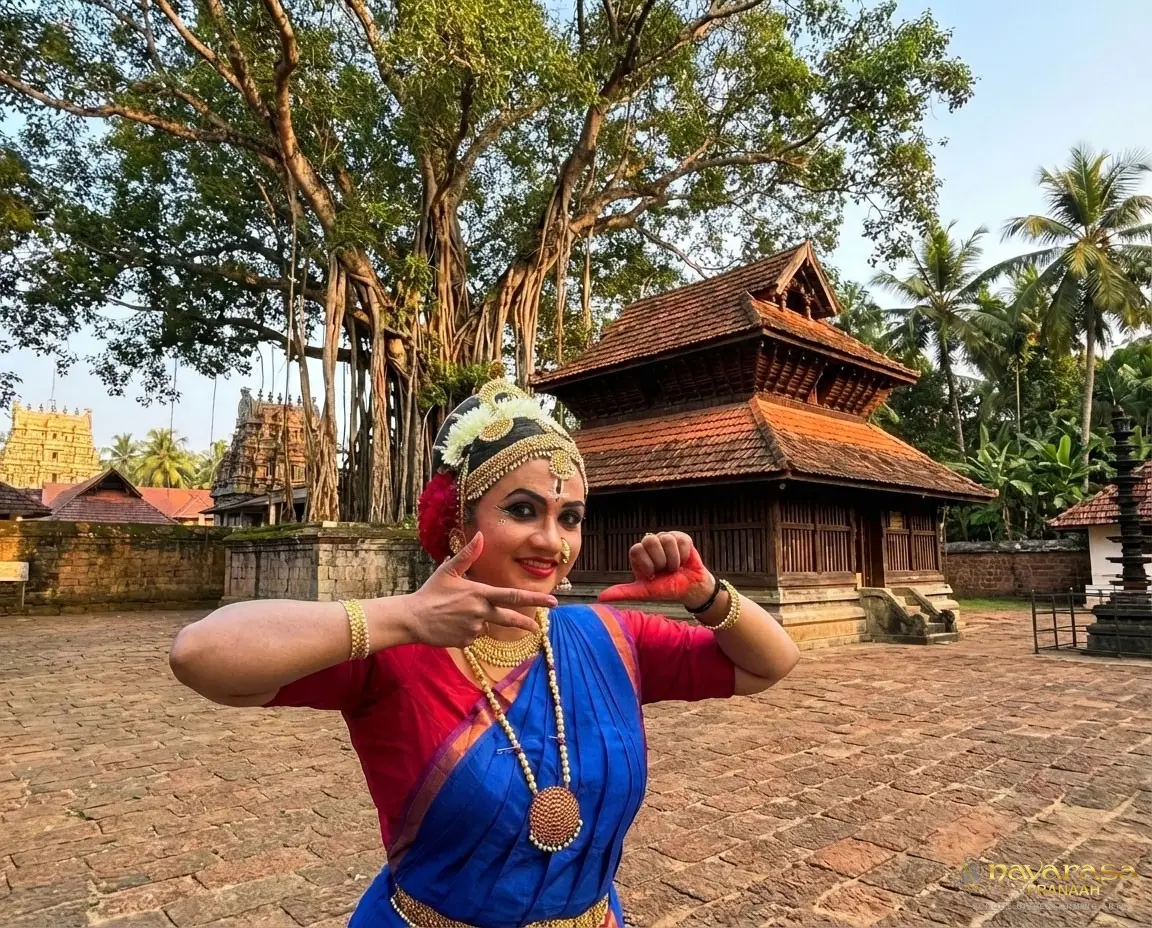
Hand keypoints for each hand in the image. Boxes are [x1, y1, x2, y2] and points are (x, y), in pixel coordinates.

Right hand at [406, 532, 554, 647]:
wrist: (412, 618)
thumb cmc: (430, 592)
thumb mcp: (448, 570)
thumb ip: (468, 555)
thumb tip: (480, 535)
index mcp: (479, 593)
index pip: (512, 596)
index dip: (534, 599)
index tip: (551, 602)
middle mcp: (480, 611)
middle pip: (510, 618)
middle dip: (526, 623)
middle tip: (537, 627)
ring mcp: (474, 628)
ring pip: (486, 626)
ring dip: (478, 621)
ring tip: (455, 614)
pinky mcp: (466, 642)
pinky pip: (473, 636)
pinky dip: (467, 632)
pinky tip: (452, 625)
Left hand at [597, 531, 714, 606]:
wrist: (690, 589)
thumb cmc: (665, 589)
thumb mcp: (644, 592)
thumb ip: (623, 592)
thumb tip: (600, 598)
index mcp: (638, 554)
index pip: (636, 549)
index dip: (647, 564)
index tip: (652, 575)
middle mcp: (649, 543)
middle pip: (649, 540)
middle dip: (660, 561)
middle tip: (664, 570)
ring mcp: (665, 538)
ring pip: (666, 539)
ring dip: (673, 560)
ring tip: (674, 567)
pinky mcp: (680, 537)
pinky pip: (681, 540)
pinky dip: (684, 555)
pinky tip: (683, 561)